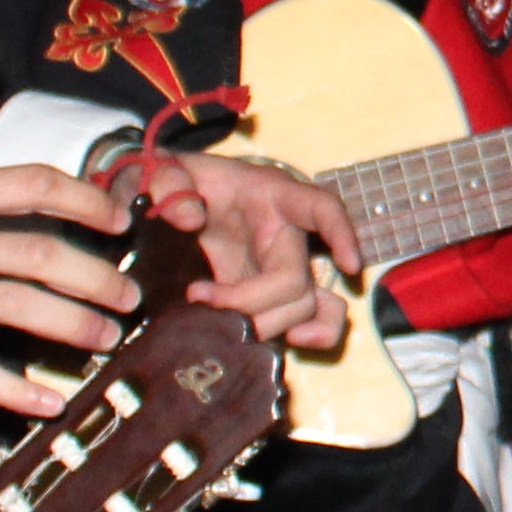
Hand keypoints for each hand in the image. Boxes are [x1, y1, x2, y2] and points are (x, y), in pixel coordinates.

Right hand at [0, 146, 140, 419]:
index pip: (32, 187)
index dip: (83, 199)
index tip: (113, 216)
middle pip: (44, 256)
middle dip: (97, 275)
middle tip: (129, 291)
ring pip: (21, 311)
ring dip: (74, 327)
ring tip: (108, 338)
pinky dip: (14, 390)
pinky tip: (47, 403)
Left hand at [132, 153, 356, 354]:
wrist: (172, 201)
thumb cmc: (178, 180)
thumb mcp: (162, 167)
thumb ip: (167, 180)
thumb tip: (189, 217)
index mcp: (271, 195)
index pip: (320, 207)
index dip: (341, 234)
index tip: (349, 264)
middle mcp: (287, 234)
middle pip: (295, 280)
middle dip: (249, 303)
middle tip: (198, 297)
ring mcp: (281, 267)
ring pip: (306, 308)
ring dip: (267, 326)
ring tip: (225, 326)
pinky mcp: (271, 293)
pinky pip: (311, 318)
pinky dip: (310, 337)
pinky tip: (278, 343)